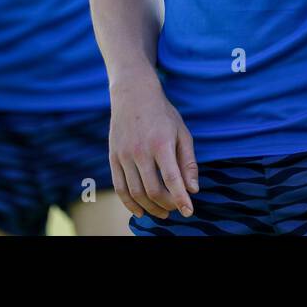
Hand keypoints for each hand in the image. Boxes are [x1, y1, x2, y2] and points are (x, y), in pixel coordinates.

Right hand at [108, 74, 198, 219]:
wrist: (133, 94)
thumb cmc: (163, 114)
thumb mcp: (182, 133)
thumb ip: (188, 162)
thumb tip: (193, 189)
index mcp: (161, 143)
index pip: (172, 179)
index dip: (181, 199)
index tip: (189, 212)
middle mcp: (140, 151)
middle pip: (153, 190)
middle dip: (167, 205)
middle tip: (177, 209)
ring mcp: (124, 155)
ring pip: (136, 193)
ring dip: (150, 208)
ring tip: (163, 213)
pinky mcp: (113, 158)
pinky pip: (119, 188)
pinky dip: (129, 204)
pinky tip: (140, 212)